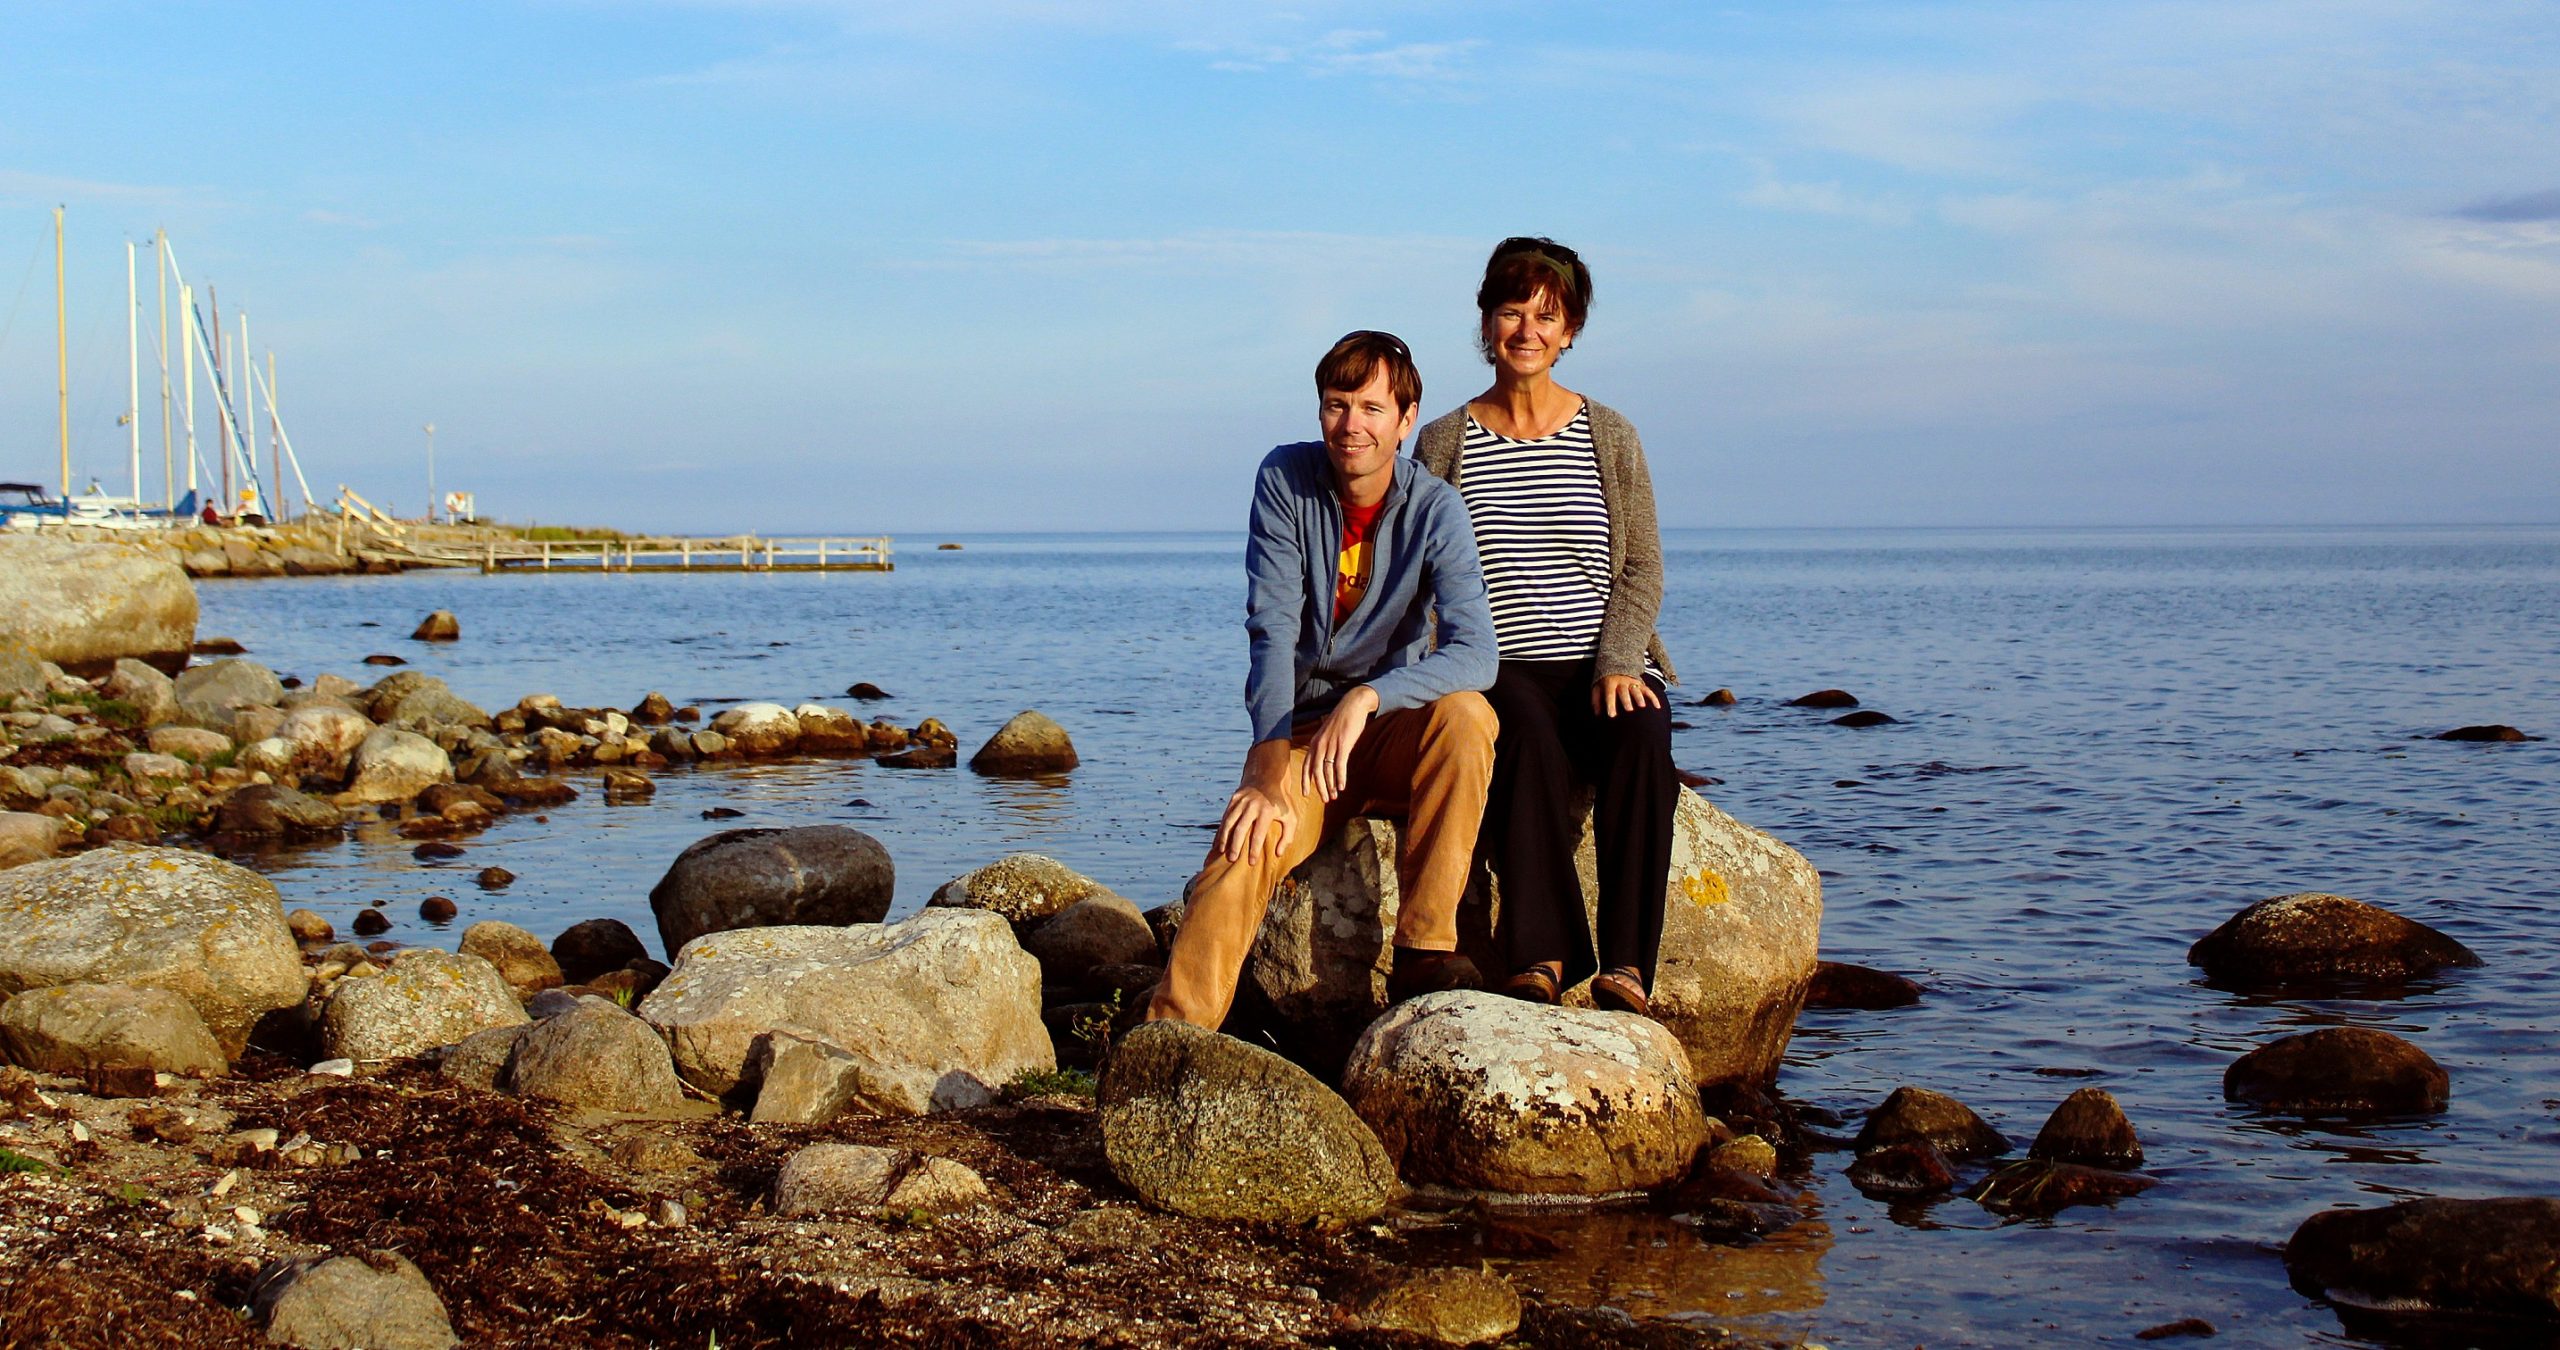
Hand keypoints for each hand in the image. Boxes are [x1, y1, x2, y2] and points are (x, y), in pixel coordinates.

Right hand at [1215, 783, 1294, 863]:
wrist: (1269, 777)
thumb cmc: (1282, 802)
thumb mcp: (1291, 817)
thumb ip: (1288, 836)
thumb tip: (1278, 853)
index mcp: (1266, 811)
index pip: (1259, 834)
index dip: (1254, 849)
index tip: (1251, 862)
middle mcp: (1252, 805)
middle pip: (1241, 829)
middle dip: (1236, 845)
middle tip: (1233, 859)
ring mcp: (1241, 801)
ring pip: (1229, 822)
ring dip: (1224, 838)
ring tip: (1222, 852)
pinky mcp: (1234, 799)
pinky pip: (1225, 816)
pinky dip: (1221, 830)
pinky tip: (1219, 841)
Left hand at [1302, 686, 1379, 801]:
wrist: (1354, 705)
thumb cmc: (1343, 720)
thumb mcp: (1328, 733)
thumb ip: (1324, 745)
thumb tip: (1325, 759)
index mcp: (1314, 743)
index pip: (1307, 766)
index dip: (1306, 781)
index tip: (1306, 794)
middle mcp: (1320, 745)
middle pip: (1316, 772)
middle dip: (1320, 788)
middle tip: (1325, 800)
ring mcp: (1331, 745)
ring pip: (1327, 771)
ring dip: (1331, 786)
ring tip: (1334, 796)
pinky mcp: (1343, 744)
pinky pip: (1340, 765)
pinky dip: (1340, 778)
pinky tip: (1342, 787)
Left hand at [1592, 674, 1662, 717]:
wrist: (1615, 668)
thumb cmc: (1604, 684)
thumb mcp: (1596, 690)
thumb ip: (1595, 702)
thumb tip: (1597, 715)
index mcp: (1609, 683)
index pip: (1609, 694)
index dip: (1610, 704)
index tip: (1612, 716)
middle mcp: (1621, 682)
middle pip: (1624, 691)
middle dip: (1626, 700)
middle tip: (1629, 710)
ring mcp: (1631, 682)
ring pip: (1636, 689)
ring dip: (1639, 697)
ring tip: (1642, 706)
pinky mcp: (1640, 684)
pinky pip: (1648, 690)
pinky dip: (1653, 698)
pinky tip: (1657, 707)